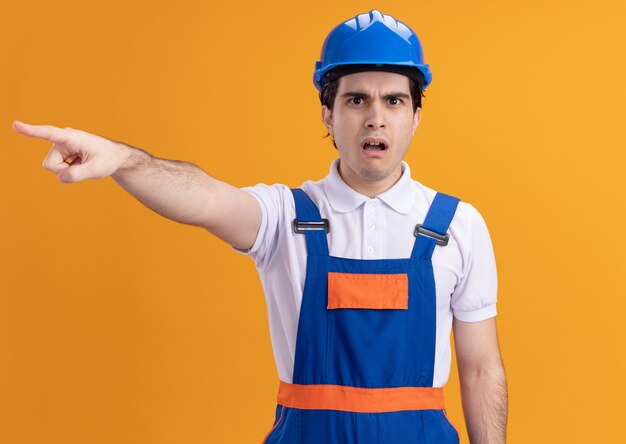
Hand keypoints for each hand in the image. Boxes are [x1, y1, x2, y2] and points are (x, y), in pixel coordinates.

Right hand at [13, 120, 131, 182]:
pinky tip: (80, 164)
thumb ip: (78, 174)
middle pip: (50, 165)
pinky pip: (57, 168)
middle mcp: (63, 139)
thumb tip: (60, 178)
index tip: (16, 125)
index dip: (32, 130)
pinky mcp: (61, 152)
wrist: (114, 157)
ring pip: (52, 168)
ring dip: (67, 170)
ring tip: (83, 164)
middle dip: (64, 171)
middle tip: (83, 166)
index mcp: (72, 137)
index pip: (49, 133)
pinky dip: (68, 170)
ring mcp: (61, 146)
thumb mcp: (97, 169)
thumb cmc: (108, 159)